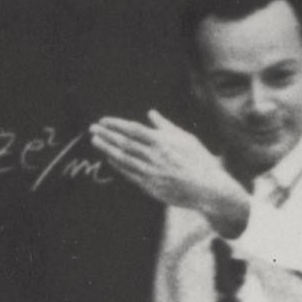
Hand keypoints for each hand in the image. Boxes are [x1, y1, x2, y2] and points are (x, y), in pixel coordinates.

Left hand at [89, 111, 251, 227]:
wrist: (209, 188)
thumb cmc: (199, 160)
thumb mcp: (185, 138)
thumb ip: (165, 126)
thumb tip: (151, 113)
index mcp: (163, 142)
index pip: (133, 130)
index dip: (116, 125)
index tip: (103, 121)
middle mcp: (155, 156)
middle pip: (125, 143)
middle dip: (106, 135)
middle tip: (92, 129)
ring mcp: (152, 172)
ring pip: (124, 159)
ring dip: (107, 149)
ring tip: (95, 141)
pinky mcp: (151, 186)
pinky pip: (129, 174)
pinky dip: (118, 165)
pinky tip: (109, 158)